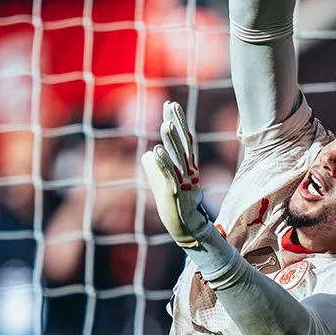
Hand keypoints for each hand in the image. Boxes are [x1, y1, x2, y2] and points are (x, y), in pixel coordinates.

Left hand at [141, 101, 212, 250]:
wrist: (187, 229)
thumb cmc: (176, 205)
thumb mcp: (164, 183)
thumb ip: (157, 167)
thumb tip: (147, 154)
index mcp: (187, 166)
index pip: (184, 139)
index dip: (178, 121)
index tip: (171, 104)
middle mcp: (188, 171)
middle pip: (183, 143)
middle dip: (177, 123)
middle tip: (171, 105)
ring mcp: (184, 182)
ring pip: (178, 157)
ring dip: (172, 140)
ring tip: (165, 124)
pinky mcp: (176, 193)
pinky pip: (169, 175)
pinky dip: (163, 162)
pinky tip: (157, 150)